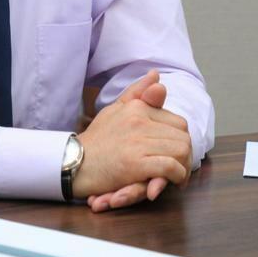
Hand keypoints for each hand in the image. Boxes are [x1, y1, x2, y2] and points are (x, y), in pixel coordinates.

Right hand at [79, 70, 191, 212]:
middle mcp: (139, 120)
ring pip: (180, 149)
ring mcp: (137, 141)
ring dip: (183, 166)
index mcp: (137, 108)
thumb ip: (137, 93)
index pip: (177, 122)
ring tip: (178, 176)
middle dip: (186, 155)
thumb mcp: (115, 110)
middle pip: (182, 136)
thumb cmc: (95, 140)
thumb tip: (156, 74)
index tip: (177, 153)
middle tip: (182, 168)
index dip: (181, 140)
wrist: (72, 163)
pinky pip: (169, 166)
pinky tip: (173, 182)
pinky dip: (176, 175)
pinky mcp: (135, 163)